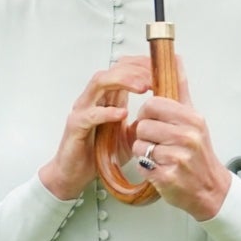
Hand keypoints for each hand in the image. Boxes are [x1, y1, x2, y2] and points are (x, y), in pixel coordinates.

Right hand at [40, 56, 154, 200]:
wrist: (75, 175)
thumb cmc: (99, 155)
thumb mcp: (130, 135)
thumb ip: (143, 121)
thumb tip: (165, 113)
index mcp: (107, 99)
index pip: (123, 70)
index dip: (141, 66)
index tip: (159, 70)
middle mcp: (93, 100)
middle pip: (112, 71)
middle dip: (135, 70)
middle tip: (154, 77)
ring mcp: (82, 111)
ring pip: (99, 83)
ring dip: (122, 81)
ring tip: (142, 87)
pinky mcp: (75, 127)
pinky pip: (90, 114)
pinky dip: (107, 112)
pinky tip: (122, 113)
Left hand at [123, 78, 232, 219]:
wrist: (210, 188)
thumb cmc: (198, 153)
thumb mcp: (194, 119)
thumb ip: (181, 90)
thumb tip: (176, 60)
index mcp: (192, 119)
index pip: (152, 105)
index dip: (147, 114)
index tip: (155, 122)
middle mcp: (188, 136)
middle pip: (142, 126)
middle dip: (145, 135)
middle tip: (159, 143)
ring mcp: (179, 157)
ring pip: (139, 146)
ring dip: (144, 153)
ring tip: (161, 157)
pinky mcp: (168, 177)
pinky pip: (141, 165)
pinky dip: (147, 168)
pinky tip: (161, 169)